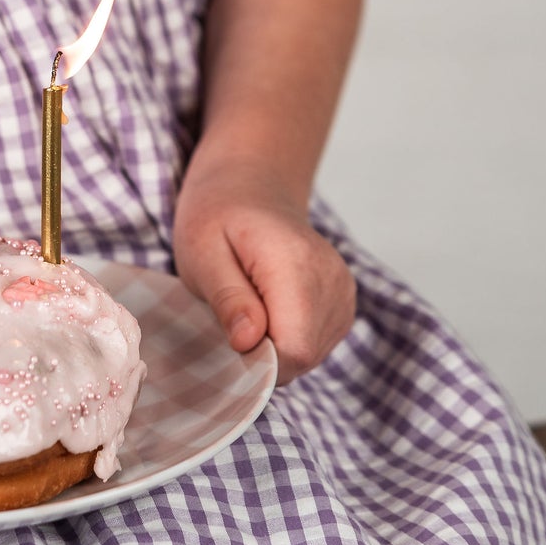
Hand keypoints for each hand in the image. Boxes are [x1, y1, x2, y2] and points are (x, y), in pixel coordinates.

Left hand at [172, 161, 355, 384]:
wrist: (250, 185)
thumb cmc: (216, 215)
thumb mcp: (201, 252)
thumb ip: (227, 298)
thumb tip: (249, 343)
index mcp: (295, 263)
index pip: (293, 348)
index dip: (257, 359)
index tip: (230, 334)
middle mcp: (331, 277)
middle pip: (304, 356)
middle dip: (264, 353)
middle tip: (235, 314)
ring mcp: (343, 288)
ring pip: (312, 354)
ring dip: (276, 345)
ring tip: (251, 304)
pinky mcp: (344, 299)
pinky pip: (318, 343)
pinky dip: (290, 337)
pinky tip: (270, 306)